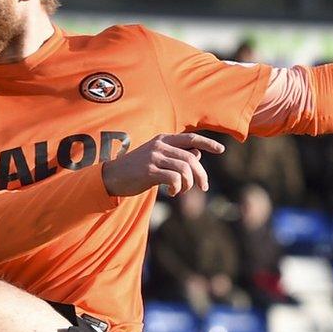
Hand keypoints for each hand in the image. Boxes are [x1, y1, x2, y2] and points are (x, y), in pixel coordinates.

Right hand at [101, 133, 225, 197]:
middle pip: (191, 158)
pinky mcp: (149, 171)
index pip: (191, 138)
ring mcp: (154, 158)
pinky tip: (172, 192)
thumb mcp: (157, 157)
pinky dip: (177, 188)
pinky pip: (174, 179)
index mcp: (163, 140)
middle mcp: (160, 146)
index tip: (221, 150)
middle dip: (201, 175)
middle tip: (203, 187)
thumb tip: (198, 154)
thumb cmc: (136, 169)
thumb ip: (176, 155)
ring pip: (185, 169)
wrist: (111, 177)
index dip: (208, 143)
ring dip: (189, 184)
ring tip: (182, 191)